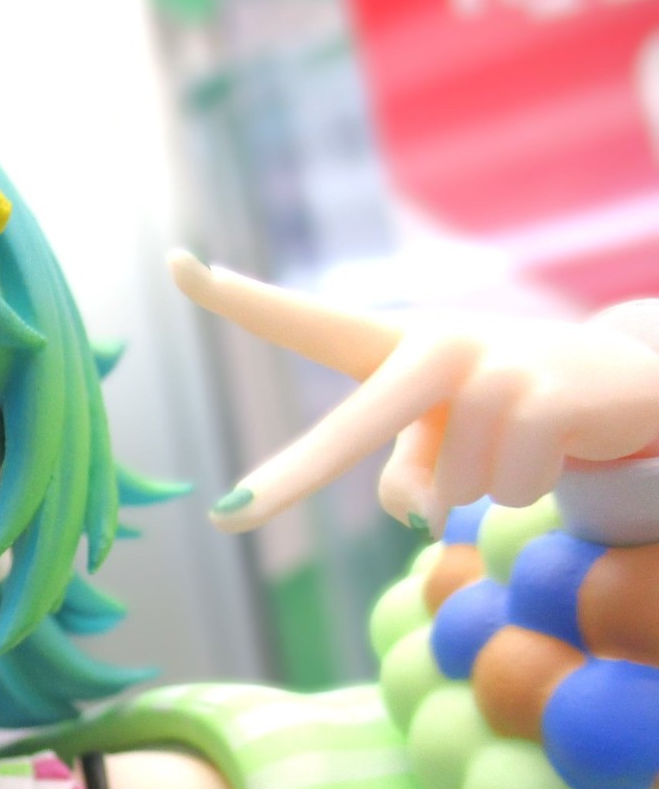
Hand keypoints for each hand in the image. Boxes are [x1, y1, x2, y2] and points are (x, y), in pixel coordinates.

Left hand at [169, 252, 658, 536]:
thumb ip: (408, 476)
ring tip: (520, 444)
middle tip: (225, 522)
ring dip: (484, 489)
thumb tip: (418, 509)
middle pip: (353, 428)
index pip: (308, 321)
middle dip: (290, 480)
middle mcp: (434, 344)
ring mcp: (492, 362)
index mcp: (395, 347)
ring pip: (449, 488)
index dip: (241, 298)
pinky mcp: (546, 392)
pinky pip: (506, 488)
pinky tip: (555, 448)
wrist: (632, 384)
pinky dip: (527, 490)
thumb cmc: (511, 415)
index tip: (175, 266)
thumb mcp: (446, 447)